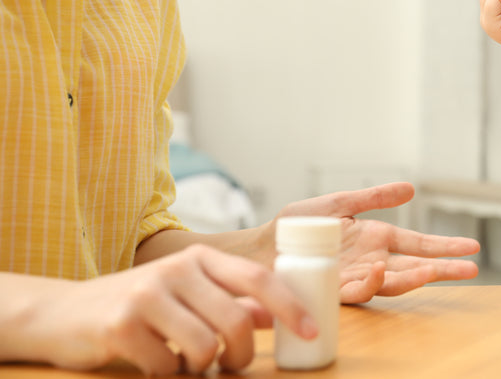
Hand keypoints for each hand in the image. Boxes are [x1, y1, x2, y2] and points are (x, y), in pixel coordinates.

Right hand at [16, 245, 313, 375]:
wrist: (63, 313)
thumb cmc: (138, 304)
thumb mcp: (187, 292)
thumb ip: (229, 300)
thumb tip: (274, 313)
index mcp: (201, 259)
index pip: (258, 278)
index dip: (290, 306)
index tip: (312, 332)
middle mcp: (177, 270)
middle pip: (236, 320)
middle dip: (244, 354)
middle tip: (234, 365)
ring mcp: (146, 295)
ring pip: (205, 346)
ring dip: (204, 368)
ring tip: (189, 364)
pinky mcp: (120, 326)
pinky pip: (167, 366)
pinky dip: (170, 375)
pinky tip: (158, 364)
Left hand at [272, 182, 480, 302]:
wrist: (263, 246)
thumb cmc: (298, 225)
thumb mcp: (341, 202)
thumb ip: (375, 196)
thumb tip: (411, 188)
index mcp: (376, 238)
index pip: (418, 244)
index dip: (445, 247)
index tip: (472, 248)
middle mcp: (371, 260)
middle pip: (414, 267)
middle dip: (443, 268)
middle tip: (471, 269)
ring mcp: (355, 277)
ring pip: (393, 282)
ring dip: (415, 278)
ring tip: (436, 271)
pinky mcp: (334, 289)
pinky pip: (357, 290)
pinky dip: (371, 283)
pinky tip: (380, 271)